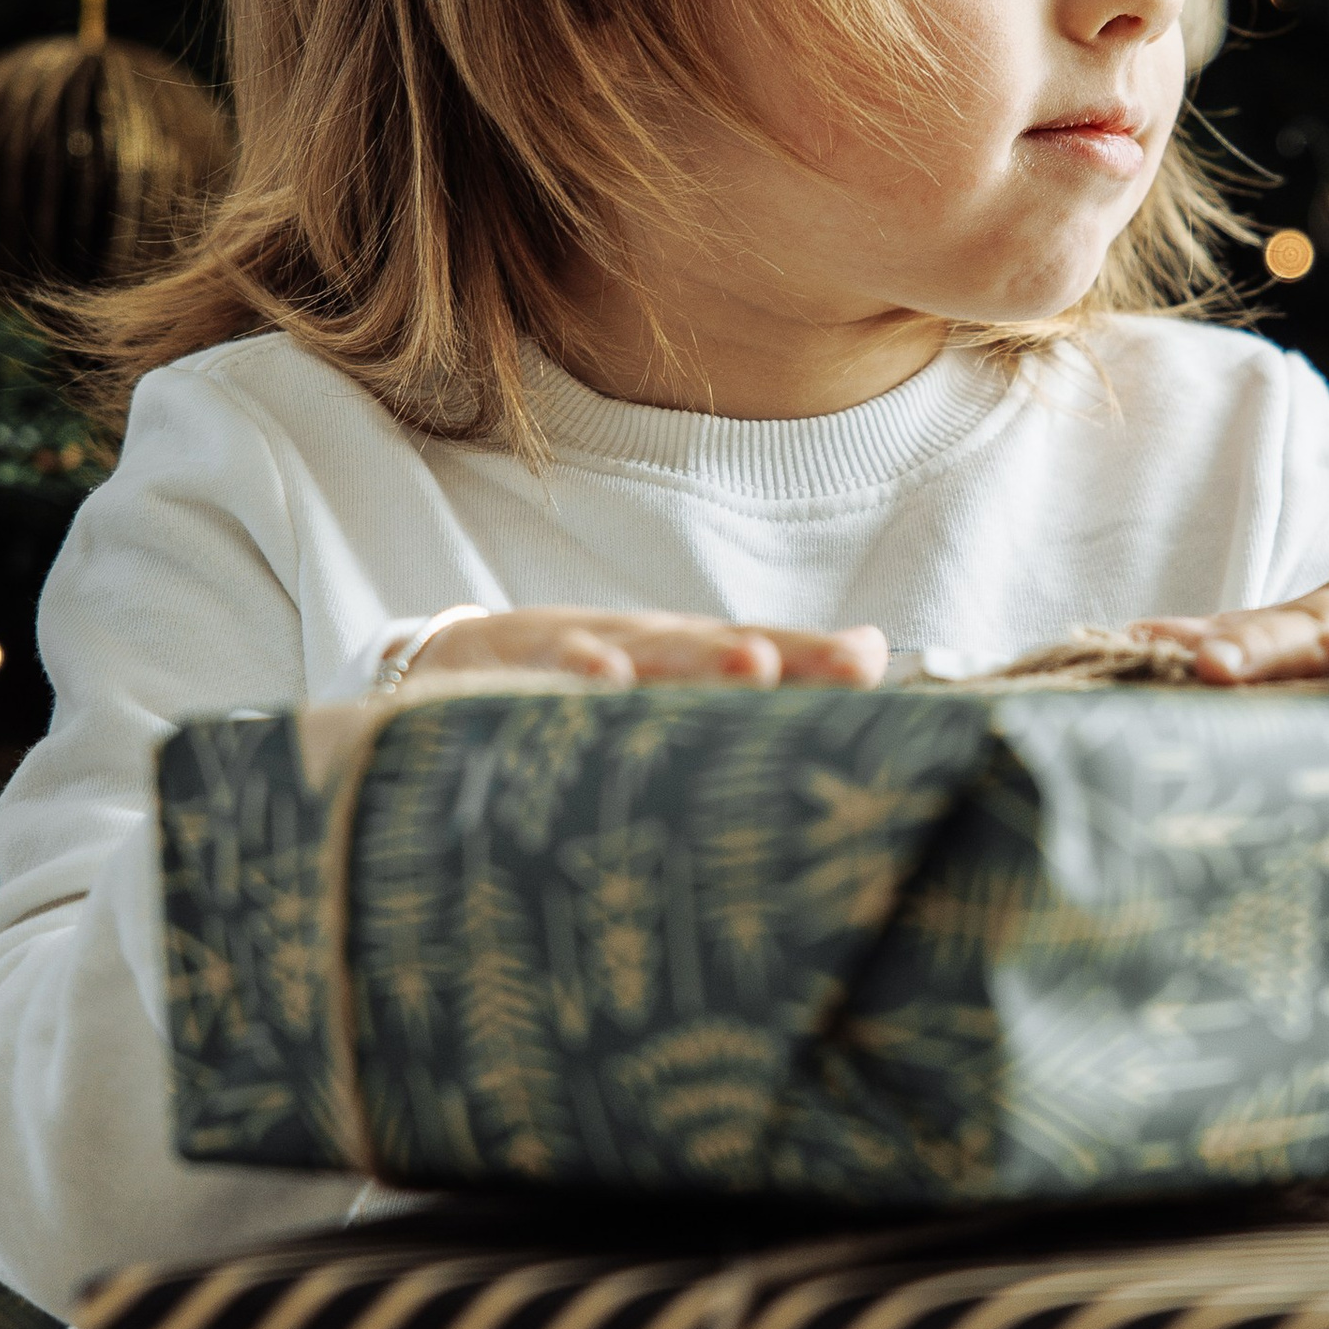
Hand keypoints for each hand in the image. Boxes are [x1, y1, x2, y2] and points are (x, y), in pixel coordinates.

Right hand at [403, 607, 888, 689]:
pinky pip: (539, 679)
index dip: (816, 657)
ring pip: (642, 655)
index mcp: (684, 656)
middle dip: (780, 656)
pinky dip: (571, 676)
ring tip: (752, 664)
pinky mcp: (503, 675)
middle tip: (843, 664)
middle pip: (716, 647)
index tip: (874, 662)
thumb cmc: (584, 683)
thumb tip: (876, 651)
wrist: (452, 664)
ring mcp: (572, 654)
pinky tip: (602, 678)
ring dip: (695, 661)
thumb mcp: (668, 680)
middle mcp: (640, 646)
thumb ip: (770, 673)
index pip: (763, 651)